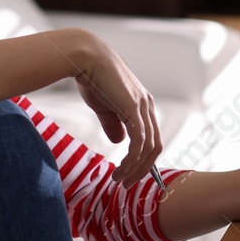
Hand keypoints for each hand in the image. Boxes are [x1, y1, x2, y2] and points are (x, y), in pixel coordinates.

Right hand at [72, 34, 161, 184]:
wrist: (84, 57)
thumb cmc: (91, 77)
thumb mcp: (103, 106)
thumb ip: (113, 123)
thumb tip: (119, 141)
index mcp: (142, 103)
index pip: (151, 137)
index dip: (144, 158)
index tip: (130, 172)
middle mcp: (147, 105)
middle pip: (155, 146)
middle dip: (143, 168)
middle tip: (126, 183)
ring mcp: (143, 107)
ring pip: (148, 148)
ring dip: (135, 168)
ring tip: (119, 180)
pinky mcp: (133, 109)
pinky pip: (138, 143)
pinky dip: (131, 160)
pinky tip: (120, 169)